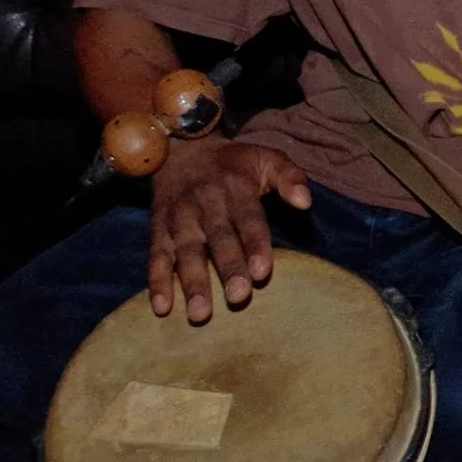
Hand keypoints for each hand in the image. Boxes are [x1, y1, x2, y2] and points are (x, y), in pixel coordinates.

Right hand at [146, 137, 311, 322]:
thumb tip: (305, 202)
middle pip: (218, 239)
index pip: (248, 218)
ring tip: (201, 314)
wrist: (180, 148)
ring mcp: (179, 218)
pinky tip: (162, 308)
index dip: (256, 244)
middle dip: (228, 268)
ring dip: (192, 283)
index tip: (263, 272)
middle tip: (239, 297)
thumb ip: (289, 177)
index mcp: (235, 187)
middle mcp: (205, 203)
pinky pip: (156, 257)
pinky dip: (157, 282)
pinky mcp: (158, 230)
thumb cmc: (234, 163)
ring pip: (186, 252)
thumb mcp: (266, 157)